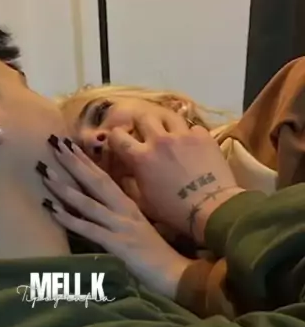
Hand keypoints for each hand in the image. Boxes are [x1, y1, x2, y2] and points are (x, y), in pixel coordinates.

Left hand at [40, 138, 191, 298]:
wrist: (174, 273)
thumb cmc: (154, 253)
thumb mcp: (135, 227)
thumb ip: (119, 215)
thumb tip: (98, 206)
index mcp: (128, 205)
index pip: (104, 177)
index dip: (86, 161)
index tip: (69, 145)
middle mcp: (124, 210)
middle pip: (96, 181)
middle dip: (74, 163)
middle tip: (55, 146)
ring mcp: (121, 226)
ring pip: (89, 202)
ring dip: (66, 188)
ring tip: (46, 174)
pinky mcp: (117, 244)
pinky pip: (89, 229)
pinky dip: (70, 219)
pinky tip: (53, 210)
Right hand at [108, 118, 243, 244]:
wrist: (212, 207)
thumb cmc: (173, 210)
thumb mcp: (143, 203)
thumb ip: (130, 185)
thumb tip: (125, 173)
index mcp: (141, 157)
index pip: (117, 136)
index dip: (115, 137)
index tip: (119, 143)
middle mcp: (159, 140)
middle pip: (143, 116)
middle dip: (140, 123)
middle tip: (143, 131)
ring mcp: (183, 135)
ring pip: (168, 115)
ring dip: (164, 123)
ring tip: (167, 130)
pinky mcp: (203, 136)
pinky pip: (192, 127)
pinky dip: (189, 134)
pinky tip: (192, 143)